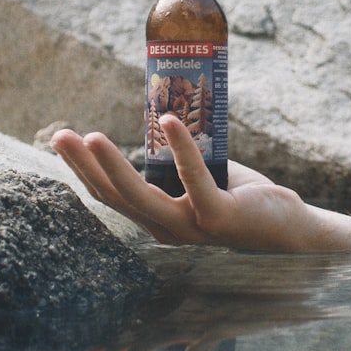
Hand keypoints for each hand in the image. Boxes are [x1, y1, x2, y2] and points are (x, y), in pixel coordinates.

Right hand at [51, 114, 317, 251]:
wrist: (291, 228)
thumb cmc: (247, 198)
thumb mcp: (202, 177)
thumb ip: (180, 161)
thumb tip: (161, 121)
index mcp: (160, 220)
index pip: (110, 196)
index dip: (84, 170)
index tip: (64, 140)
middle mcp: (168, 229)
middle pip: (114, 197)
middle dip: (82, 165)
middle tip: (59, 134)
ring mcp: (192, 227)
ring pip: (141, 197)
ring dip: (113, 165)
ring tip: (91, 136)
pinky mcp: (219, 217)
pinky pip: (194, 179)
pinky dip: (181, 148)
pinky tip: (168, 121)